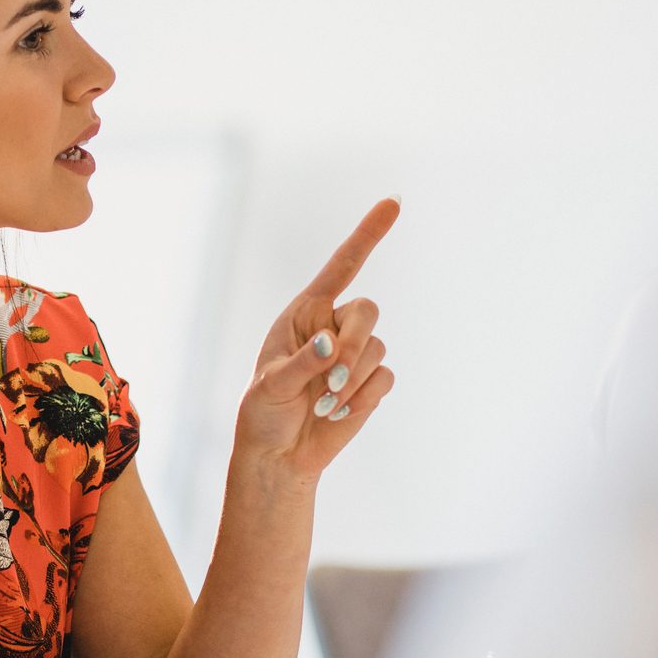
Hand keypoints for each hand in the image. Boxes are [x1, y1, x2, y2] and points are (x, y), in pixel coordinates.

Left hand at [235, 198, 399, 480]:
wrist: (279, 455)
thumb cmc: (263, 412)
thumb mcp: (270, 385)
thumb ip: (302, 363)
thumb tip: (330, 345)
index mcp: (304, 313)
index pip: (341, 266)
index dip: (368, 234)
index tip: (394, 202)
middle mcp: (333, 327)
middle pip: (367, 310)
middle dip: (355, 343)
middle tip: (333, 378)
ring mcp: (355, 355)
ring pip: (378, 348)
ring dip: (354, 378)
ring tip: (324, 403)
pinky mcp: (371, 384)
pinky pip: (385, 378)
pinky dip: (363, 397)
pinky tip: (337, 413)